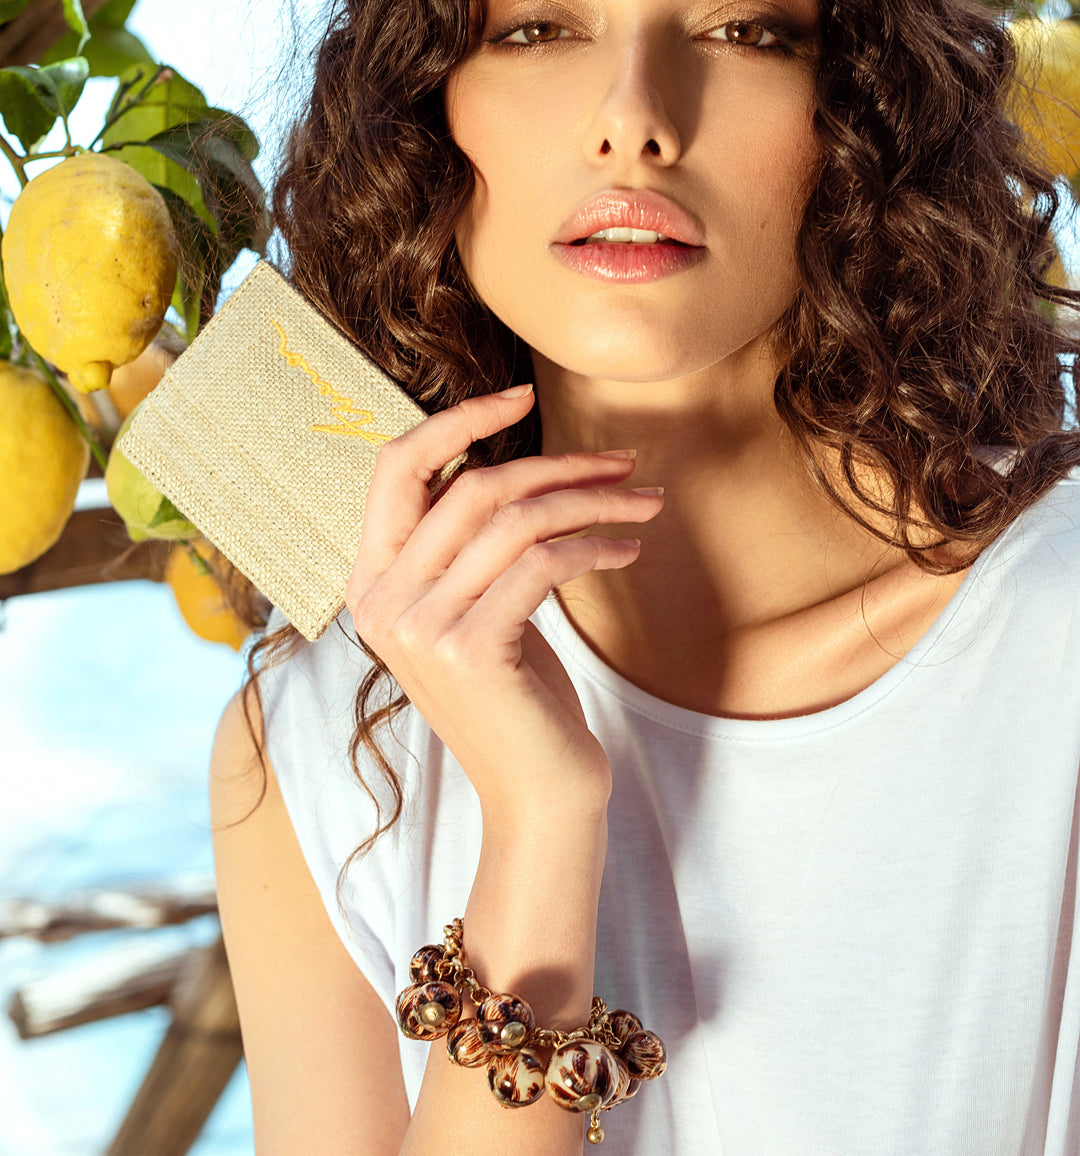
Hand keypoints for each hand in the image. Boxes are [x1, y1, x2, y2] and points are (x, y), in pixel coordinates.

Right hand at [344, 386, 664, 823]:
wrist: (537, 796)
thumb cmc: (519, 695)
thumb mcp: (481, 607)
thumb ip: (473, 543)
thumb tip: (518, 460)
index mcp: (373, 578)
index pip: (395, 466)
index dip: (457, 420)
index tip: (521, 394)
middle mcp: (381, 599)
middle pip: (472, 485)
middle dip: (558, 463)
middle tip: (624, 463)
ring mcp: (418, 626)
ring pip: (514, 519)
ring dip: (593, 500)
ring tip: (645, 501)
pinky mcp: (467, 649)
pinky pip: (542, 563)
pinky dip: (596, 544)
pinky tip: (630, 548)